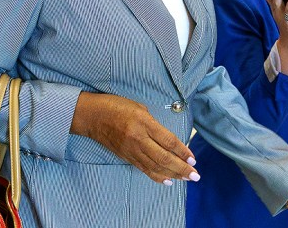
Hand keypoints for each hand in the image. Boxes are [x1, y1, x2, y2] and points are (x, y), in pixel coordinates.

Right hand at [70, 92, 197, 184]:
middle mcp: (138, 139)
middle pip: (164, 158)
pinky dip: (157, 176)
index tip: (193, 158)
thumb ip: (153, 123)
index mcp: (143, 123)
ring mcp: (131, 150)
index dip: (182, 151)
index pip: (168, 140)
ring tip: (187, 179)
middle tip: (195, 175)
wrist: (92, 116)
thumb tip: (167, 139)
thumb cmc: (115, 106)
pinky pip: (144, 169)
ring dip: (173, 174)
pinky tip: (168, 180)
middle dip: (182, 168)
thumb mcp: (138, 107)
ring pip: (155, 166)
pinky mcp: (126, 157)